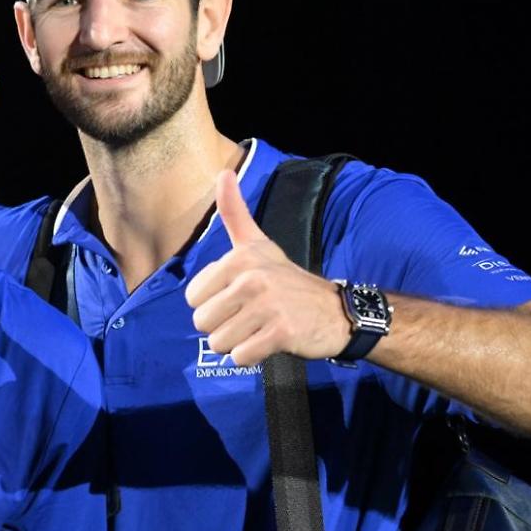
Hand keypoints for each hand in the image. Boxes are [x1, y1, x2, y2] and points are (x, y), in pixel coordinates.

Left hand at [185, 170, 350, 365]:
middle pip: (202, 322)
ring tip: (259, 328)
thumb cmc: (287, 279)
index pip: (193, 298)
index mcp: (239, 258)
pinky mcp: (281, 333)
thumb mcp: (259, 243)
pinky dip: (251, 357)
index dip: (212, 304)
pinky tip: (269, 342)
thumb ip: (235, 212)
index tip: (239, 297)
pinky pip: (240, 357)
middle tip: (250, 317)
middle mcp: (252, 278)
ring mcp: (267, 306)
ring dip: (236, 343)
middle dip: (222, 327)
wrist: (336, 311)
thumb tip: (223, 173)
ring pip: (219, 343)